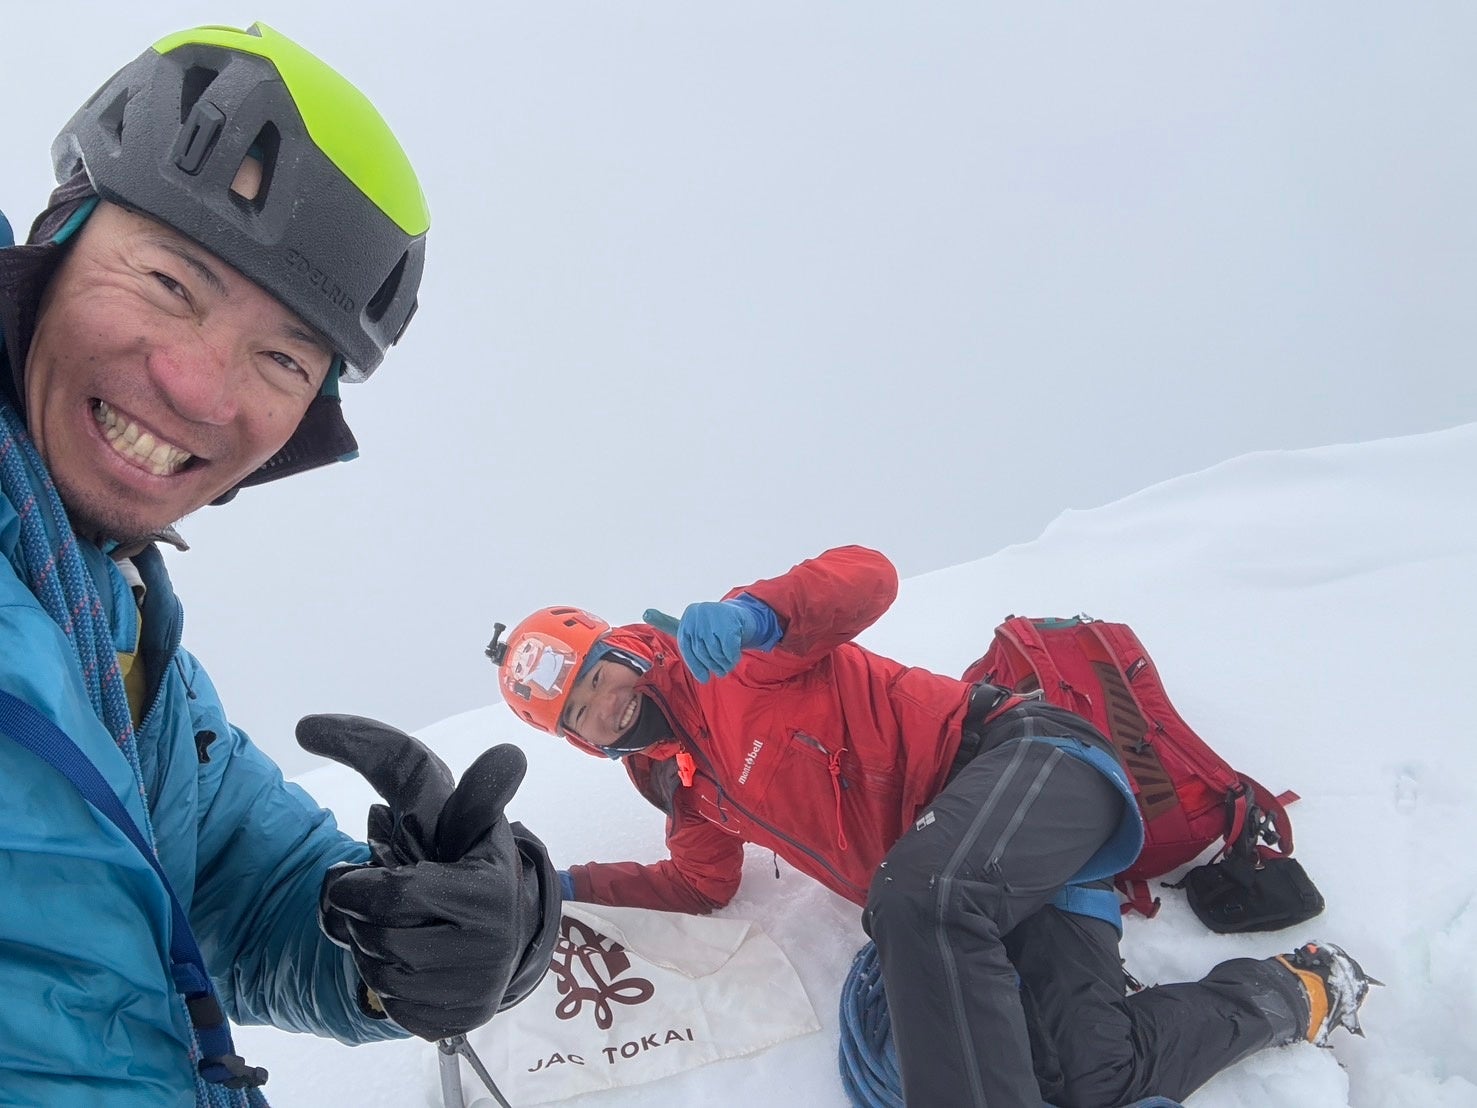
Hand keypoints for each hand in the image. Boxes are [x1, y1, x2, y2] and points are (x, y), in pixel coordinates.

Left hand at [297, 714, 559, 1039]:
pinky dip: (385, 984)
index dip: (359, 888)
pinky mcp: (455, 1022)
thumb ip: (462, 784)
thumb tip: (508, 754)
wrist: (501, 932)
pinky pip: (392, 1006)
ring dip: (368, 950)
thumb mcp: (466, 820)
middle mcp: (491, 946)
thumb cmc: (468, 864)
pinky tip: (405, 962)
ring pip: (380, 976)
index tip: (351, 881)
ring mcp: (475, 991)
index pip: (394, 897)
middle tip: (369, 904)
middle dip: (361, 919)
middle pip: (379, 940)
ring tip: (388, 928)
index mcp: (488, 891)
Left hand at [644, 597, 777, 681]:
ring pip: (715, 651)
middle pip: (701, 651)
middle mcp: (697, 614)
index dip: (696, 666)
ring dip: (723, 663)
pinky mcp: (729, 620)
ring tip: (727, 666)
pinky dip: (732, 656)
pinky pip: (728, 648)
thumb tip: (645, 612)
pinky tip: (734, 657)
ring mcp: (713, 616)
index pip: (687, 649)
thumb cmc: (711, 627)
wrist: (740, 617)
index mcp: (687, 618)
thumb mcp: (690, 626)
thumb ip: (668, 623)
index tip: (704, 679)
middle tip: (720, 672)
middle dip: (712, 665)